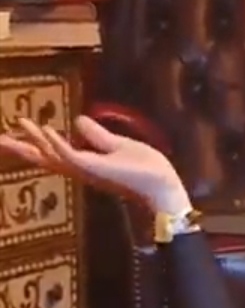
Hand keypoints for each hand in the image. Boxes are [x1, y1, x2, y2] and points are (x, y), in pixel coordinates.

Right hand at [0, 116, 191, 214]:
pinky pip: (71, 155)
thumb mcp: (119, 146)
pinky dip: (57, 143)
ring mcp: (88, 170)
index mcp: (87, 163)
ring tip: (18, 123)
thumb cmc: (148, 170)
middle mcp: (82, 169)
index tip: (16, 127)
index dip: (35, 140)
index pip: (54, 152)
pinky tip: (44, 130)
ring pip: (54, 155)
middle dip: (20, 148)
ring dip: (35, 140)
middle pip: (45, 158)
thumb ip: (98, 136)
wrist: (164, 186)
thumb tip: (77, 120)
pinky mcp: (96, 169)